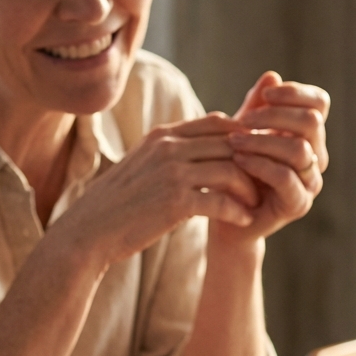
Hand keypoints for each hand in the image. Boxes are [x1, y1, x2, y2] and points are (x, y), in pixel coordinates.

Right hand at [60, 114, 259, 268]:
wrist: (89, 232)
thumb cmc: (118, 205)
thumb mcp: (143, 168)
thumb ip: (171, 155)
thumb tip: (202, 153)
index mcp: (162, 135)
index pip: (218, 123)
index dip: (243, 137)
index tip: (255, 157)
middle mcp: (168, 147)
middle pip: (230, 143)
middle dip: (253, 162)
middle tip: (266, 181)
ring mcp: (172, 173)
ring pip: (231, 170)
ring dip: (249, 188)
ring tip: (256, 203)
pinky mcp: (175, 202)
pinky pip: (220, 201)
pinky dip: (237, 211)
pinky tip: (243, 220)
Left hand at [214, 71, 330, 245]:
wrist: (225, 214)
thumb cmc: (234, 169)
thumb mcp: (242, 132)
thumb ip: (256, 107)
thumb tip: (271, 76)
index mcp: (308, 136)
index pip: (319, 104)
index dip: (295, 93)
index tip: (265, 95)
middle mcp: (316, 157)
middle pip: (311, 123)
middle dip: (275, 115)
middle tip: (244, 119)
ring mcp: (310, 182)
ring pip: (299, 150)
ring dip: (263, 140)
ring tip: (234, 140)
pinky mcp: (297, 205)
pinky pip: (285, 177)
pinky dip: (260, 164)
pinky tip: (238, 159)